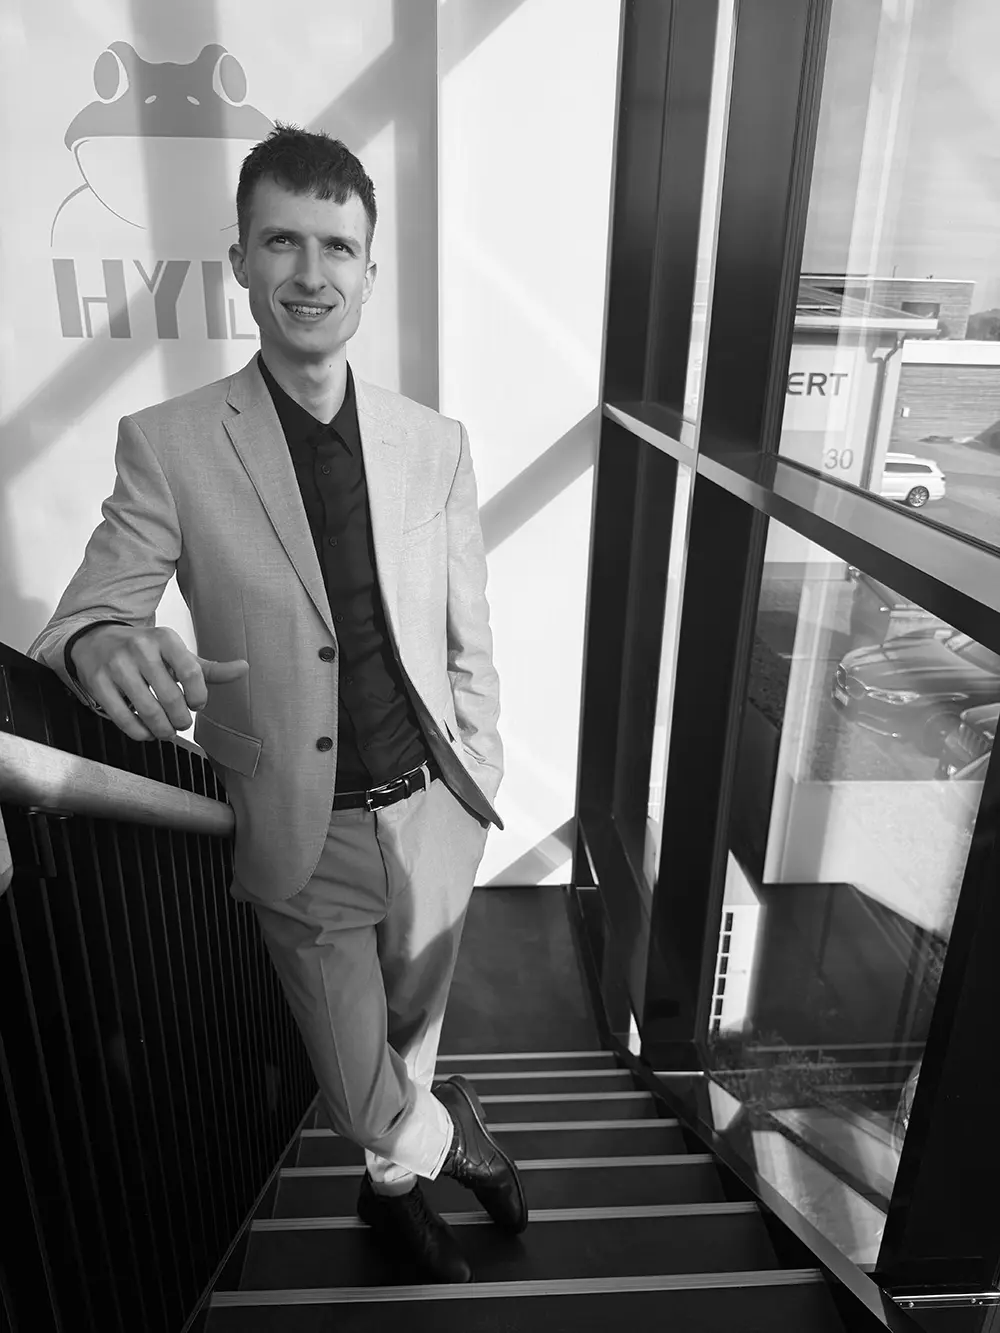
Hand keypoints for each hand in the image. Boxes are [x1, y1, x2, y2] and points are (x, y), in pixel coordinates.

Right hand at [70, 624, 248, 742]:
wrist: (95, 641)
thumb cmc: (144, 652)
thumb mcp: (177, 655)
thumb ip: (209, 669)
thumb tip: (244, 668)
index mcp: (165, 638)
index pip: (193, 673)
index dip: (199, 697)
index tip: (197, 705)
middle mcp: (140, 648)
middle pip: (171, 698)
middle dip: (181, 720)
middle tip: (182, 723)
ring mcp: (117, 665)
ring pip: (149, 711)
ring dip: (163, 730)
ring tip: (167, 731)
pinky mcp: (98, 683)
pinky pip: (123, 718)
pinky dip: (140, 733)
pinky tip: (146, 731)